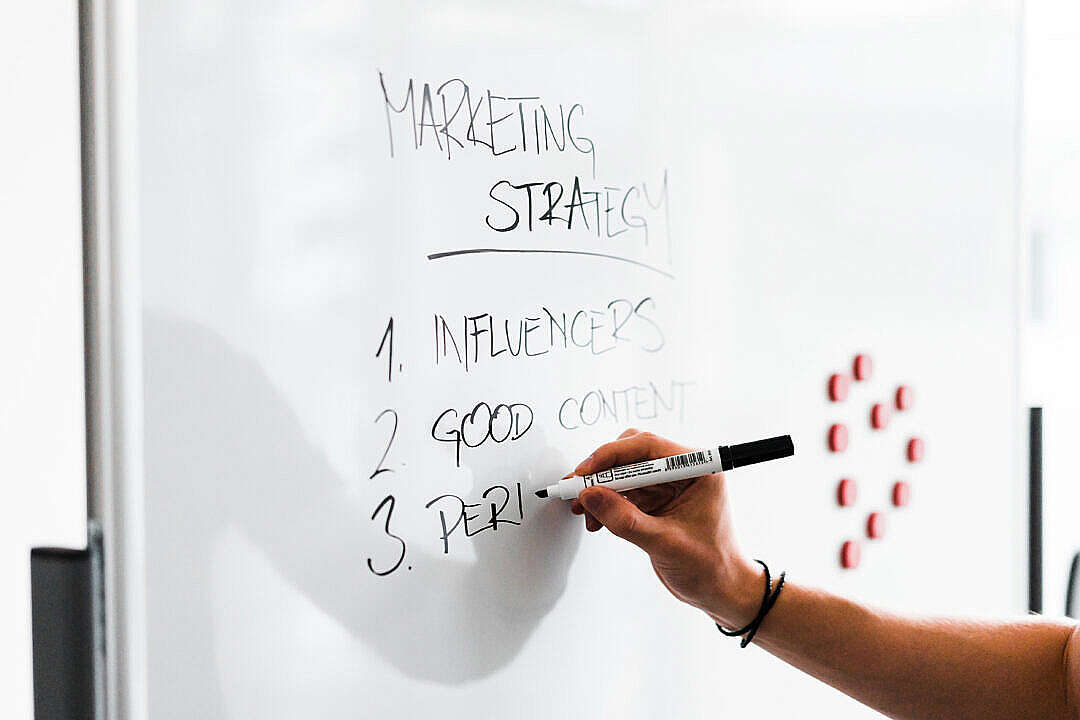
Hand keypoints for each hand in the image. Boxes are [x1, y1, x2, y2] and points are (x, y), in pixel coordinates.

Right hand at [570, 429, 763, 628]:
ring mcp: (668, 485)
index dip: (612, 456)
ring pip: (624, 472)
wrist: (720, 591)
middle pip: (632, 454)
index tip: (587, 472)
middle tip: (579, 488)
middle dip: (602, 471)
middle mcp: (683, 471)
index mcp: (698, 470)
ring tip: (583, 509)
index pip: (648, 447)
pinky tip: (596, 519)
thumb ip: (625, 519)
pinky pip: (623, 492)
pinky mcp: (656, 500)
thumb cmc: (712, 567)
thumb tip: (591, 496)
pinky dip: (606, 503)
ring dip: (600, 489)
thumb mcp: (665, 543)